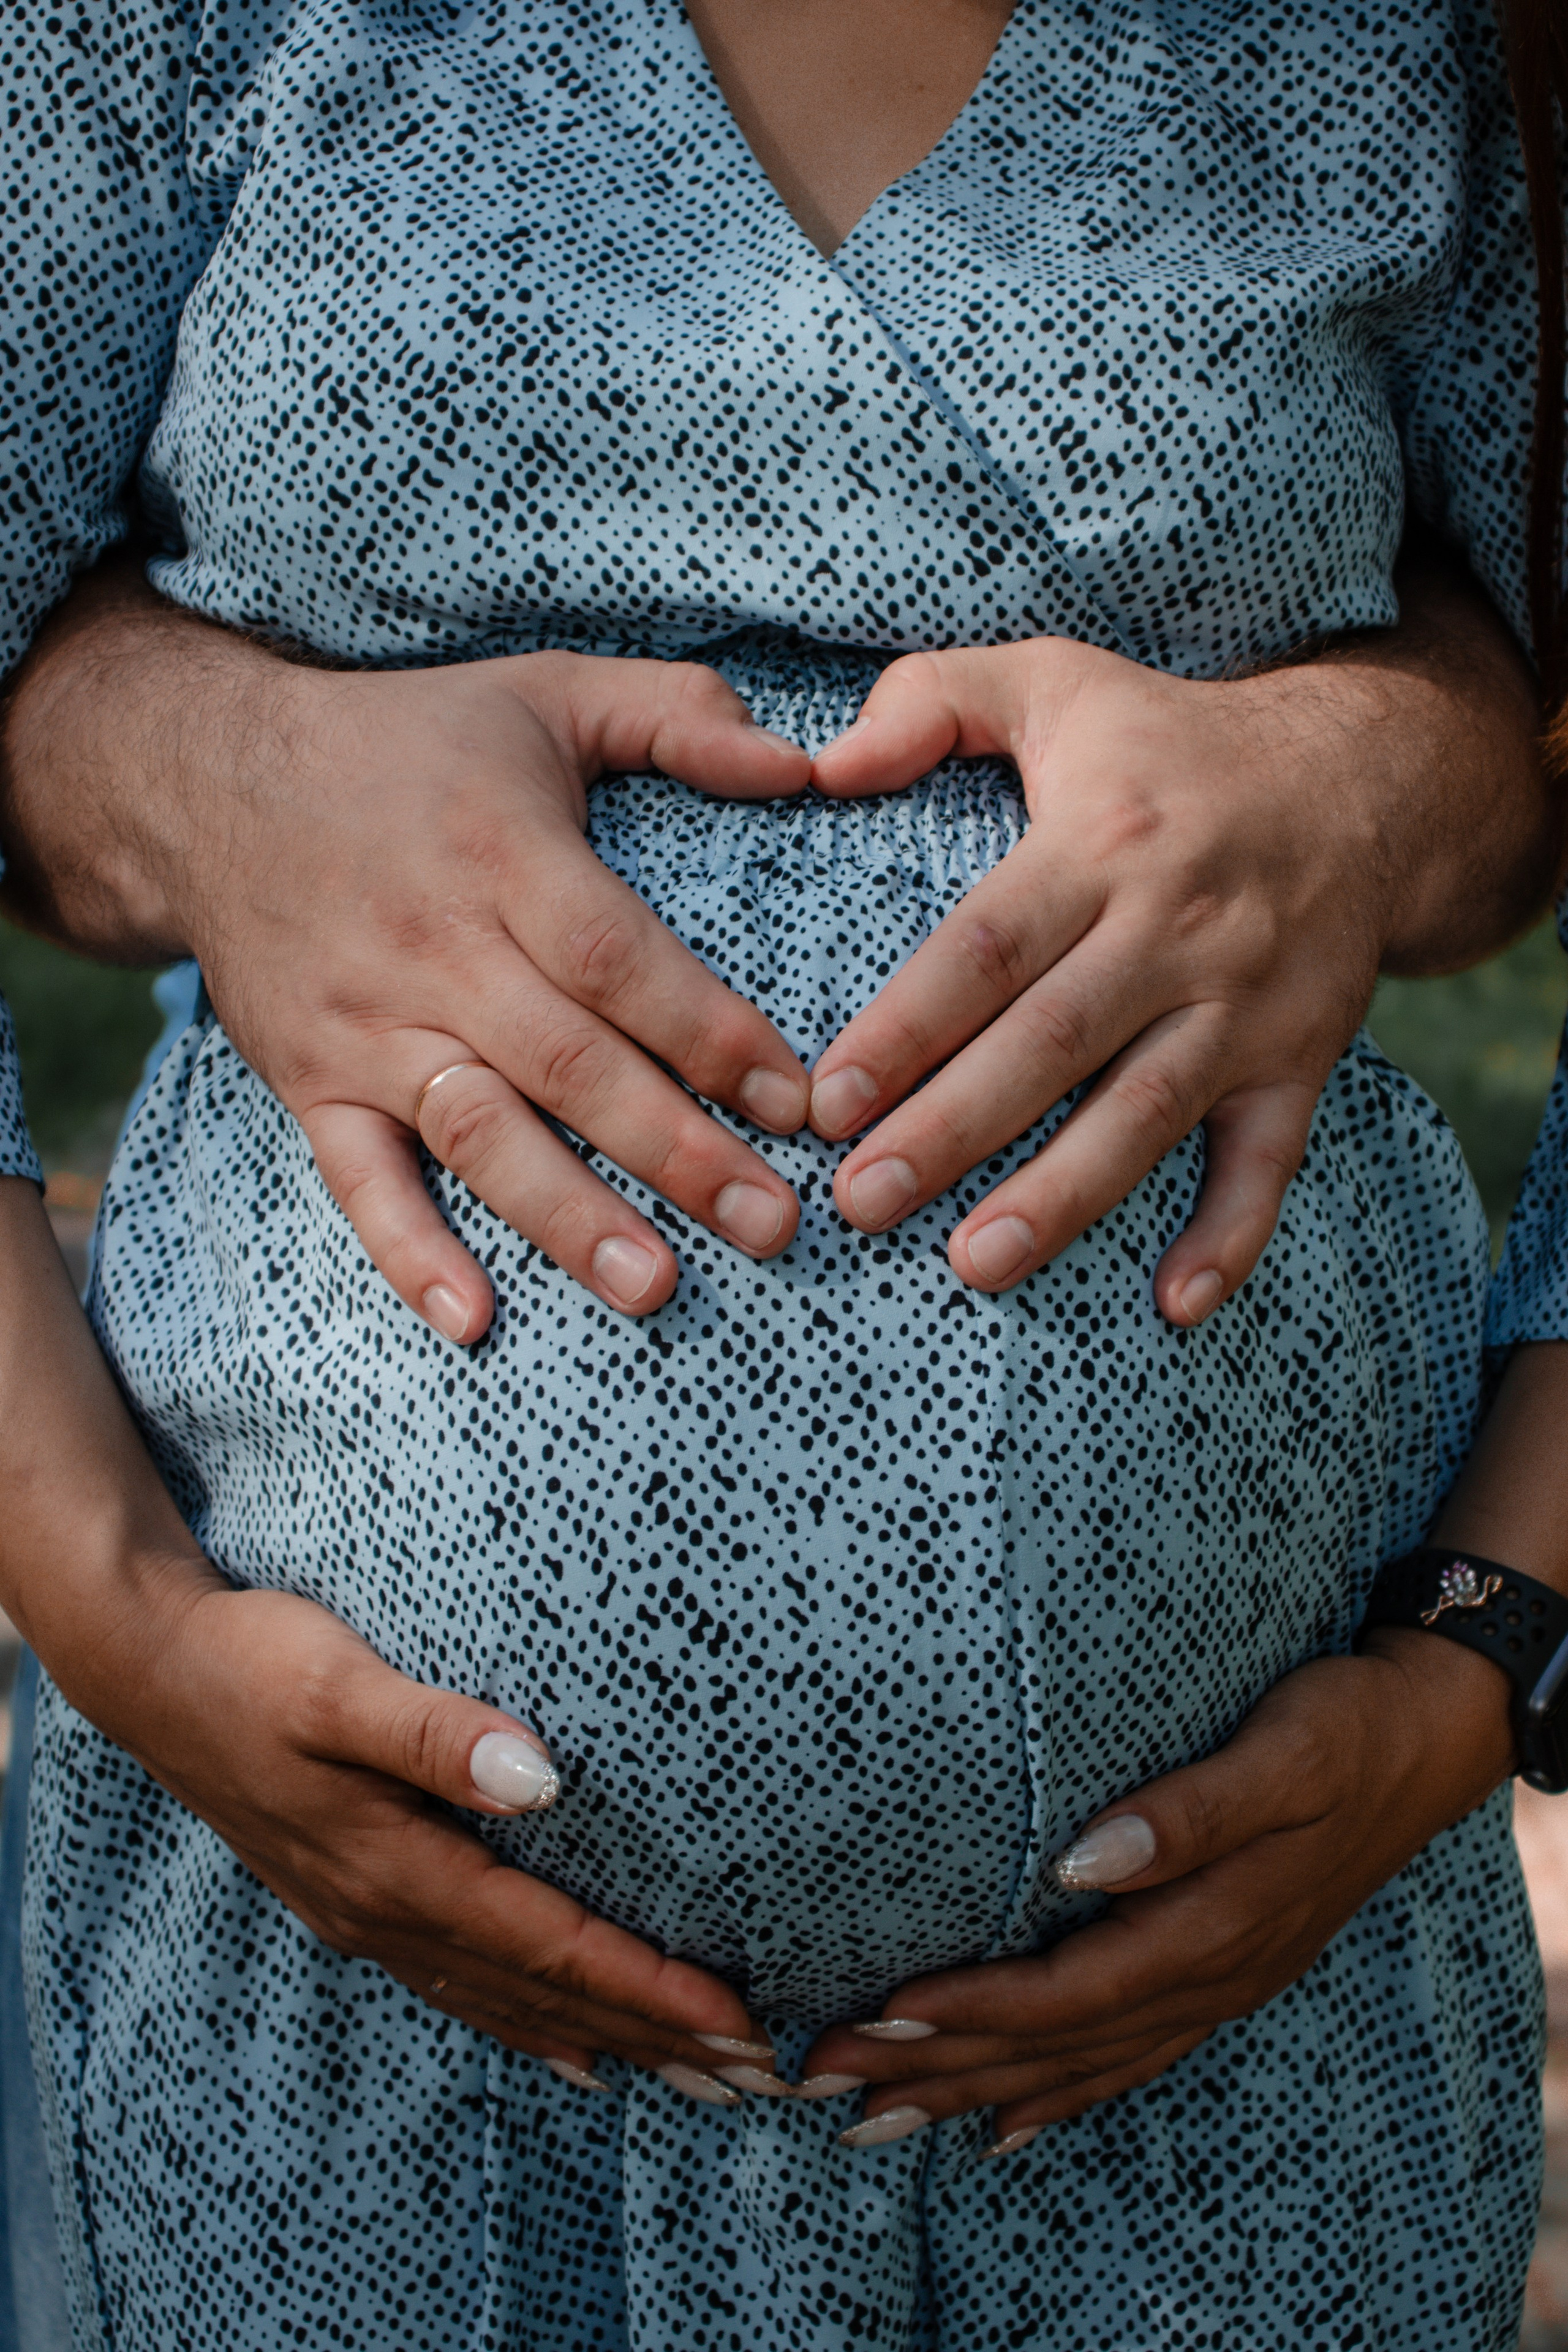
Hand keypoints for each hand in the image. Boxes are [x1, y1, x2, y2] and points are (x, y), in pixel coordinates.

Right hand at [4, 570, 815, 1336]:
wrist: (207, 781)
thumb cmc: (407, 742)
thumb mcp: (545, 690)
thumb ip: (680, 715)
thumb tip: (805, 761)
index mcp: (503, 855)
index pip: (621, 962)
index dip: (711, 1036)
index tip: (797, 1103)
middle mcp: (435, 950)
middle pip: (568, 1065)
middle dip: (676, 1153)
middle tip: (773, 1225)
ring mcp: (366, 1025)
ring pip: (477, 1133)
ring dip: (568, 1218)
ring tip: (655, 1288)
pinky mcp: (309, 1080)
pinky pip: (358, 1179)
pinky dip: (409, 1252)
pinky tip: (472, 1320)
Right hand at [89, 1553, 771, 2093]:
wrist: (151, 1670)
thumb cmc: (252, 1662)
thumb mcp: (337, 1685)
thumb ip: (434, 1731)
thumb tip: (543, 1776)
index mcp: (393, 1868)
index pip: (548, 1945)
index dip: (646, 1987)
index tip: (734, 2017)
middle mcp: (385, 1913)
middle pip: (540, 1993)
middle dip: (652, 2035)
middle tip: (756, 2072)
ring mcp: (366, 1916)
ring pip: (506, 2002)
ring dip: (603, 2039)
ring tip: (692, 2077)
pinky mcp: (355, 1899)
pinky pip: (459, 1989)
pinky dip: (524, 2026)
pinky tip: (570, 2052)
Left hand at [802, 1632, 1513, 2150]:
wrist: (1424, 1739)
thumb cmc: (1341, 1728)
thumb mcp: (1281, 1752)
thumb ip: (1190, 1810)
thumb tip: (1086, 1858)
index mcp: (1215, 1924)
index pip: (1071, 1989)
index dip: (977, 2009)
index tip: (883, 2012)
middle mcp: (1211, 1975)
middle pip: (1056, 2043)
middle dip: (937, 2066)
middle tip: (826, 2080)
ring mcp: (1218, 1986)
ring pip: (1080, 2064)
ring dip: (976, 2093)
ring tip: (876, 2118)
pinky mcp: (1220, 1972)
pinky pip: (1126, 2060)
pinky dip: (1059, 2096)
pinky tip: (1004, 2125)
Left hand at [807, 569, 1548, 1320]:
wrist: (1361, 781)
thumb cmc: (1171, 744)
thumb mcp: (1055, 679)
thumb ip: (931, 700)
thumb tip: (826, 762)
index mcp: (1101, 843)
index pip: (986, 947)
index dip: (905, 1027)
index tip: (826, 1100)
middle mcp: (1176, 929)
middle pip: (1052, 1043)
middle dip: (953, 1129)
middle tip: (861, 1202)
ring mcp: (1246, 1003)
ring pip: (1146, 1111)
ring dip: (1063, 1196)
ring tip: (974, 1266)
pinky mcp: (1303, 1058)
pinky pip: (1270, 1159)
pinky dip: (1229, 1235)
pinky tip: (1174, 1305)